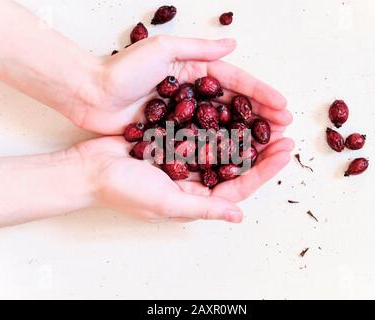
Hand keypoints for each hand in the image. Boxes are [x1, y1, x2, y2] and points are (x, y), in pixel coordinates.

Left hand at [74, 35, 292, 134]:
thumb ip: (199, 49)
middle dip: (261, 118)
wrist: (90, 95)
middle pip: (235, 106)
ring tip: (269, 146)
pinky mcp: (172, 132)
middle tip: (285, 131)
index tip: (283, 107)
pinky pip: (202, 140)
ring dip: (246, 135)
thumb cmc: (122, 70)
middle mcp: (194, 93)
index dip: (261, 94)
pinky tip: (238, 157)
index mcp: (195, 71)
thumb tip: (232, 44)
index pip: (235, 82)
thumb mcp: (162, 50)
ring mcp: (185, 114)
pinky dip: (220, 148)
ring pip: (222, 126)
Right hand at [74, 132, 293, 222]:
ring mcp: (185, 161)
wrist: (89, 169)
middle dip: (262, 149)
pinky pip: (203, 131)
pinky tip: (235, 109)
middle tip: (285, 130)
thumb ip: (204, 207)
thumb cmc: (124, 190)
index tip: (285, 150)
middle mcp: (195, 181)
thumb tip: (239, 216)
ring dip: (245, 132)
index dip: (265, 170)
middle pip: (236, 165)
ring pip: (223, 146)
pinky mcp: (174, 142)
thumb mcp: (167, 202)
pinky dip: (219, 121)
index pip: (240, 186)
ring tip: (267, 117)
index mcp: (197, 199)